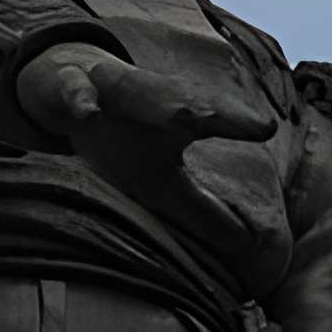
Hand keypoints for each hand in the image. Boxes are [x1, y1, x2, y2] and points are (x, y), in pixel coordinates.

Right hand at [15, 42, 277, 255]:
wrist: (64, 86)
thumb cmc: (122, 136)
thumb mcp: (160, 179)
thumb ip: (199, 208)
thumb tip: (242, 244)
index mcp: (177, 118)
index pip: (215, 122)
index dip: (242, 125)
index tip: (267, 128)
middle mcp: (152, 99)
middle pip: (187, 105)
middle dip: (219, 112)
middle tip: (254, 123)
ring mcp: (111, 89)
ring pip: (137, 91)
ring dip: (157, 100)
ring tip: (187, 115)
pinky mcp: (74, 86)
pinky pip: (77, 93)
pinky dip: (82, 100)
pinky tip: (88, 112)